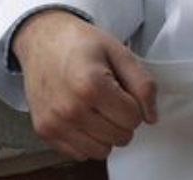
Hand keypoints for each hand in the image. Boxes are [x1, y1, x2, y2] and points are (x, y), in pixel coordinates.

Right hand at [11, 9, 158, 160]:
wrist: (41, 39)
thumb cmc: (79, 43)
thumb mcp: (118, 51)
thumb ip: (142, 83)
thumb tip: (151, 117)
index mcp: (91, 85)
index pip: (133, 118)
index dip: (133, 103)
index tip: (121, 89)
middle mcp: (71, 108)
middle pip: (120, 137)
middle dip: (122, 119)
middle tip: (109, 97)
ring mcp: (55, 122)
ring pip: (102, 151)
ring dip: (106, 133)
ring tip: (96, 108)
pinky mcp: (45, 131)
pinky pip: (80, 153)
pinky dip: (87, 140)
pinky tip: (82, 117)